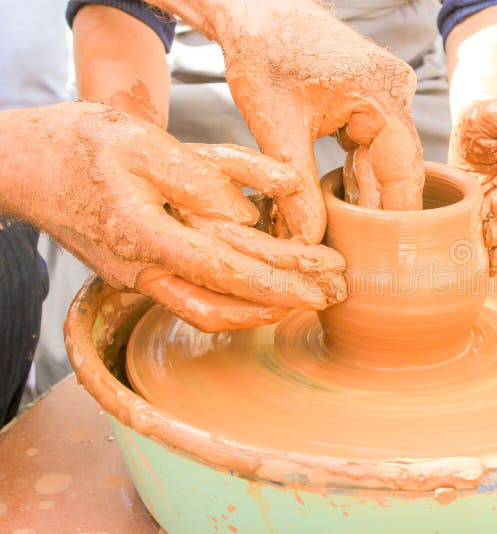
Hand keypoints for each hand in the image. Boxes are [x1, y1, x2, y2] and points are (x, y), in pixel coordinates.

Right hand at [2, 103, 344, 331]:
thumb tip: (248, 215)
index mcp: (145, 237)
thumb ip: (202, 178)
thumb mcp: (146, 144)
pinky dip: (231, 303)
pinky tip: (260, 298)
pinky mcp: (138, 274)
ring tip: (305, 301)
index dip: (278, 283)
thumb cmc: (83, 145)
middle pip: (223, 303)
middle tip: (330, 298)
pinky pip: (191, 300)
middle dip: (282, 303)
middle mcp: (141, 269)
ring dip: (258, 310)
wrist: (28, 166)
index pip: (226, 273)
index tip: (322, 284)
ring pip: (206, 312)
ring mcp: (137, 278)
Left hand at [214, 1, 424, 240]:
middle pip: (397, 166)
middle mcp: (395, 91)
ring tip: (356, 236)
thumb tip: (308, 239)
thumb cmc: (263, 52)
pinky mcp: (369, 98)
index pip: (404, 168)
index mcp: (382, 94)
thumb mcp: (276, 125)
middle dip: (379, 209)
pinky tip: (346, 204)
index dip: (399, 215)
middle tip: (369, 254)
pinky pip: (370, 144)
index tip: (396, 254)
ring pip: (383, 158)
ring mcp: (385, 93)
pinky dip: (356, 172)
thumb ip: (296, 186)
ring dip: (366, 193)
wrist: (255, 11)